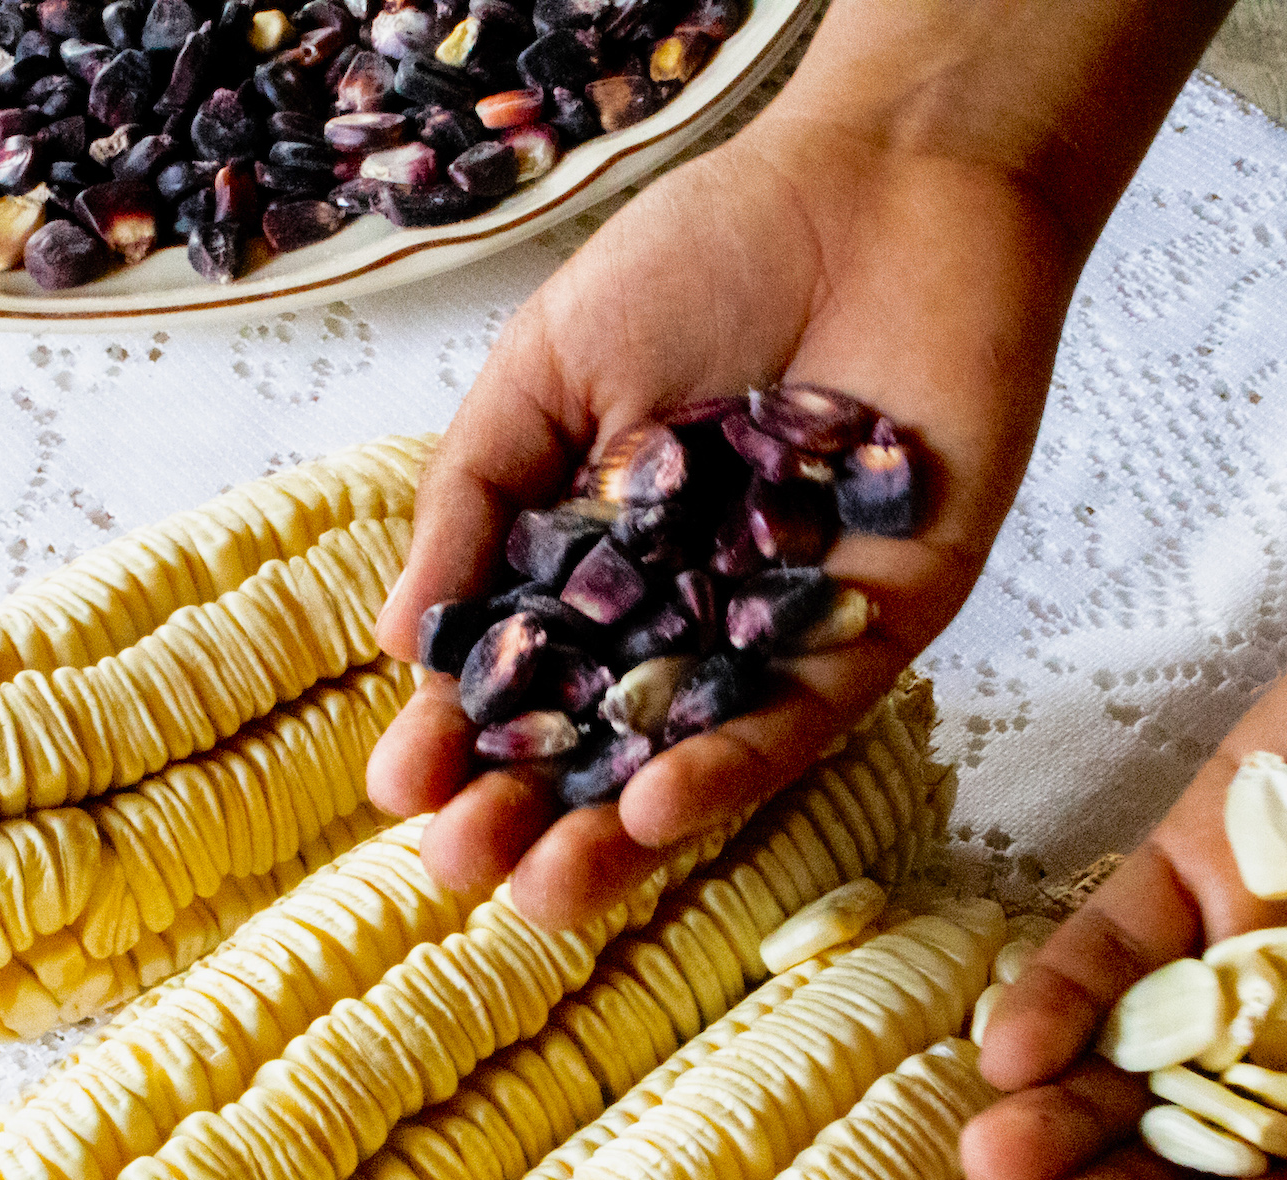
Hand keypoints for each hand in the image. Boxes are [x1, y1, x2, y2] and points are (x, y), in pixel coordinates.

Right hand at [366, 113, 1074, 927]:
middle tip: (460, 867)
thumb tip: (399, 642)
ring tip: (545, 890)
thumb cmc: (709, 255)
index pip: (520, 671)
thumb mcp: (549, 366)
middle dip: (529, 810)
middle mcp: (686, 608)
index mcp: (598, 554)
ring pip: (695, 754)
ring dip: (620, 832)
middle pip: (600, 738)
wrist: (887, 182)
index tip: (398, 789)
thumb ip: (476, 496)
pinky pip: (803, 715)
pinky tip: (659, 808)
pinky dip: (731, 765)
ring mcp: (782, 627)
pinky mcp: (883, 624)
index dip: (460, 735)